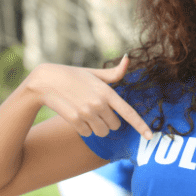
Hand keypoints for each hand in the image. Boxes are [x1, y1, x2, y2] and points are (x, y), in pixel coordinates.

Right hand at [25, 55, 152, 139]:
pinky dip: (84, 129)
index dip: (141, 126)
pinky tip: (77, 117)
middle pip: (115, 126)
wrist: (45, 81)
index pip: (128, 112)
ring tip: (87, 113)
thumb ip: (114, 73)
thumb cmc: (73, 75)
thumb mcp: (95, 73)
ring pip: (102, 132)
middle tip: (98, 111)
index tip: (150, 136)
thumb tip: (128, 59)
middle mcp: (99, 103)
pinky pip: (87, 134)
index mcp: (107, 92)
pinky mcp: (74, 120)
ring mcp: (86, 112)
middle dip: (109, 122)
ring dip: (98, 127)